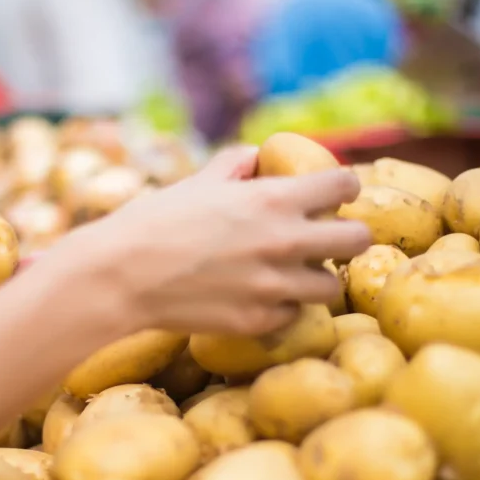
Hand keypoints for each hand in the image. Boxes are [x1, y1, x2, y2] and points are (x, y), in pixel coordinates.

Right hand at [46, 145, 371, 335]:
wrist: (122, 276)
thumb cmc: (154, 222)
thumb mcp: (198, 182)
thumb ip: (235, 166)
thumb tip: (255, 158)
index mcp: (274, 199)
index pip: (344, 185)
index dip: (343, 187)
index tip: (334, 195)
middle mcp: (285, 242)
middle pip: (357, 240)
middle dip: (347, 237)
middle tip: (325, 239)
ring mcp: (275, 286)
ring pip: (331, 286)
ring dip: (315, 278)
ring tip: (290, 274)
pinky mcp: (260, 321)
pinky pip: (291, 313)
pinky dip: (280, 306)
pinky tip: (257, 298)